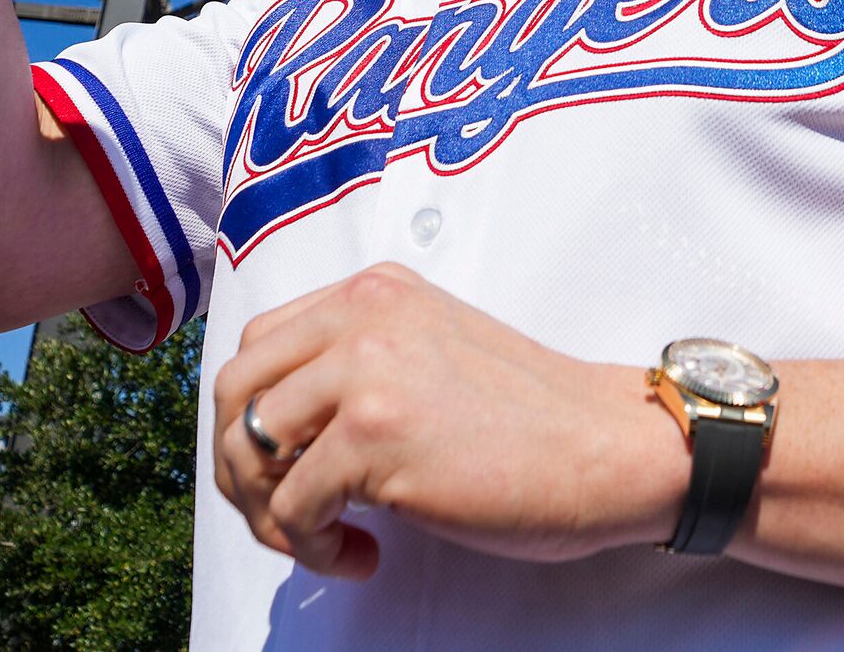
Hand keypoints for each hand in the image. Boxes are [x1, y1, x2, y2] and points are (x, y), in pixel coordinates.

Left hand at [212, 264, 685, 579]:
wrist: (609, 448)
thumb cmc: (530, 421)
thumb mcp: (431, 351)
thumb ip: (358, 362)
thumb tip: (273, 430)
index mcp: (374, 291)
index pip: (258, 347)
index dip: (252, 418)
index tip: (288, 468)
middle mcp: (363, 314)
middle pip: (234, 393)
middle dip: (242, 469)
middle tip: (288, 515)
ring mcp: (366, 370)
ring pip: (248, 449)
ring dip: (270, 514)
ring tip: (324, 539)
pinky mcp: (375, 435)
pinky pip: (291, 507)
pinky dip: (313, 548)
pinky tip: (363, 554)